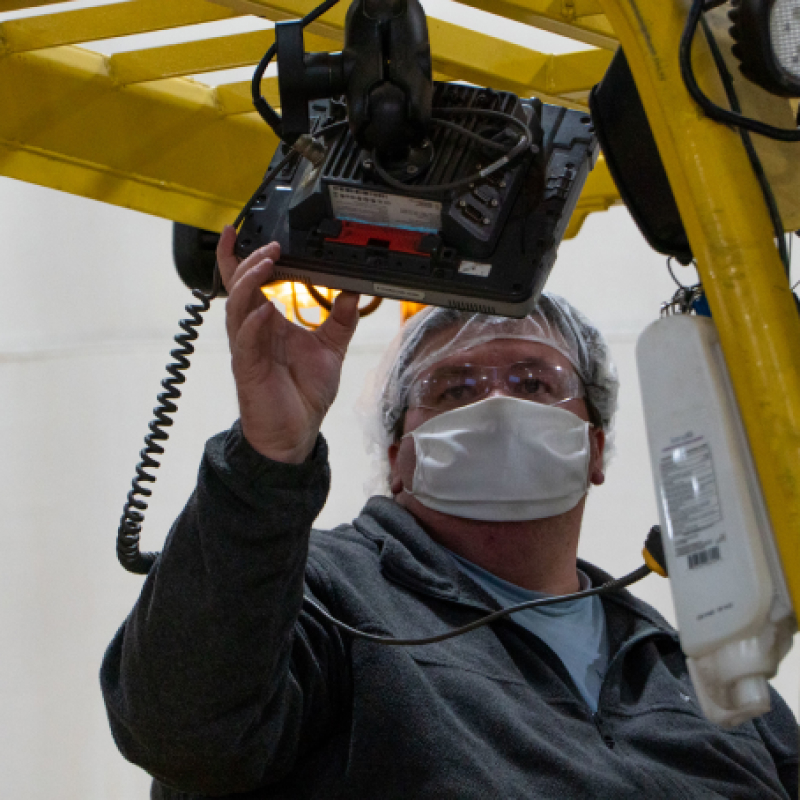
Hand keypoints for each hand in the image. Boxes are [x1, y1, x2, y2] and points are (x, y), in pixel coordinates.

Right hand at [217, 226, 360, 462]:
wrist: (296, 433)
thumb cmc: (304, 393)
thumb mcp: (331, 348)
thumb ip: (340, 319)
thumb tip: (353, 290)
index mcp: (269, 321)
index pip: (248, 282)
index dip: (239, 257)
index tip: (240, 231)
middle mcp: (253, 330)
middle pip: (239, 286)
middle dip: (250, 262)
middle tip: (270, 246)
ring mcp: (247, 348)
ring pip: (237, 307)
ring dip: (249, 282)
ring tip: (265, 263)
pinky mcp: (247, 368)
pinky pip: (245, 340)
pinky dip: (253, 322)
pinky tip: (264, 310)